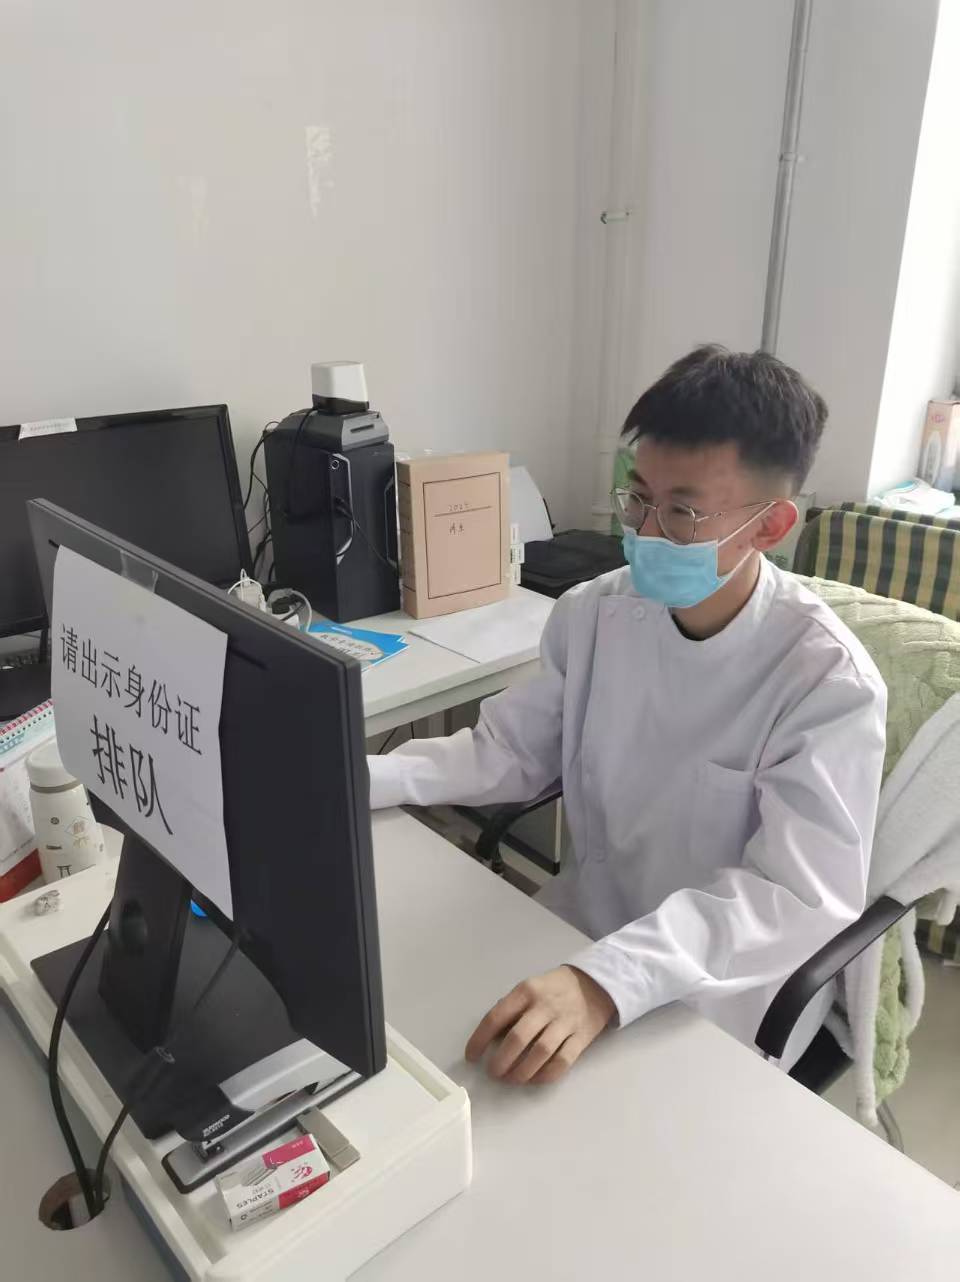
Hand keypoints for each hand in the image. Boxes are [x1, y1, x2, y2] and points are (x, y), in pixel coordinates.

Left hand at [465, 965, 615, 1084]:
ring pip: (540, 1052)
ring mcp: (565, 1022)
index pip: (496, 1017)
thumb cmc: (552, 989)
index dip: (480, 1039)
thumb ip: (511, 1009)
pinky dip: (546, 1075)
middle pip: (518, 1038)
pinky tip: (534, 1080)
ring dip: (521, 1071)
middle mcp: (545, 1006)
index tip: (471, 1056)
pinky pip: (562, 1061)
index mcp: (526, 991)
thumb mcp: (529, 988)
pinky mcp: (581, 1037)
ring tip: (511, 1079)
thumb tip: (488, 1039)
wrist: (595, 984)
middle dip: (501, 1061)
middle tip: (493, 1073)